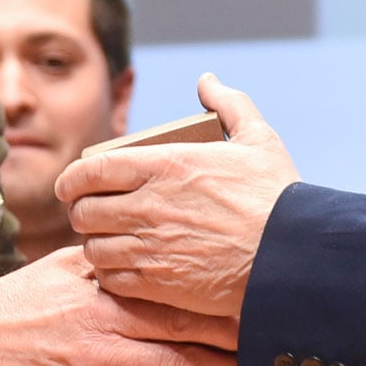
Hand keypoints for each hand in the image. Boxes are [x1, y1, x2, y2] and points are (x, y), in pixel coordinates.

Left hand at [56, 76, 297, 317]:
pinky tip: (125, 269)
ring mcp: (150, 247)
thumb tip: (207, 80)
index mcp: (164, 165)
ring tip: (110, 243)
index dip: (71, 180)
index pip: (90, 170)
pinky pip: (112, 279)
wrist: (294, 258)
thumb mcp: (258, 139)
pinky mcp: (159, 284)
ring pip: (94, 247)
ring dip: (97, 244)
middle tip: (93, 215)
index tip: (71, 186)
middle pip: (84, 211)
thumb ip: (229, 104)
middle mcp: (148, 205)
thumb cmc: (278, 199)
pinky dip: (111, 274)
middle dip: (82, 212)